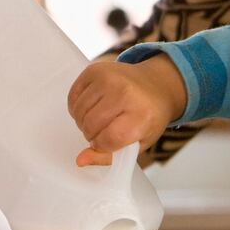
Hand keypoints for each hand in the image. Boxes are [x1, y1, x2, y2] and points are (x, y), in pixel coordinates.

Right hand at [67, 55, 186, 166]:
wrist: (156, 84)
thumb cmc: (148, 116)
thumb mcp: (138, 142)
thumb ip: (108, 156)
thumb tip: (81, 160)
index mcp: (142, 114)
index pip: (108, 139)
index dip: (102, 146)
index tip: (108, 142)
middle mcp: (125, 92)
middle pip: (90, 125)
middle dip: (92, 134)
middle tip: (104, 130)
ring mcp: (109, 78)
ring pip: (79, 112)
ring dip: (84, 121)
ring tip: (100, 118)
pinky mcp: (95, 70)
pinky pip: (73, 97)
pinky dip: (78, 107)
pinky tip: (93, 106)